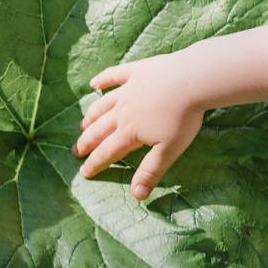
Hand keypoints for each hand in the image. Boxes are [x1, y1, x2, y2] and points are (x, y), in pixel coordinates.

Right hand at [73, 55, 204, 199]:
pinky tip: (94, 83)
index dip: (94, 163)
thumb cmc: (183, 118)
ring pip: (103, 105)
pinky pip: (114, 75)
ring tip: (83, 124)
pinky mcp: (136, 72)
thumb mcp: (169, 150)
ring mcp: (127, 90)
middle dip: (86, 142)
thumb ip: (150, 172)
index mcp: (129, 132)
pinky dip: (103, 79)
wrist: (192, 81)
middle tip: (76, 151)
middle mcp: (122, 112)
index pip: (107, 152)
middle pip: (99, 130)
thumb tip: (136, 196)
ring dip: (91, 116)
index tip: (83, 173)